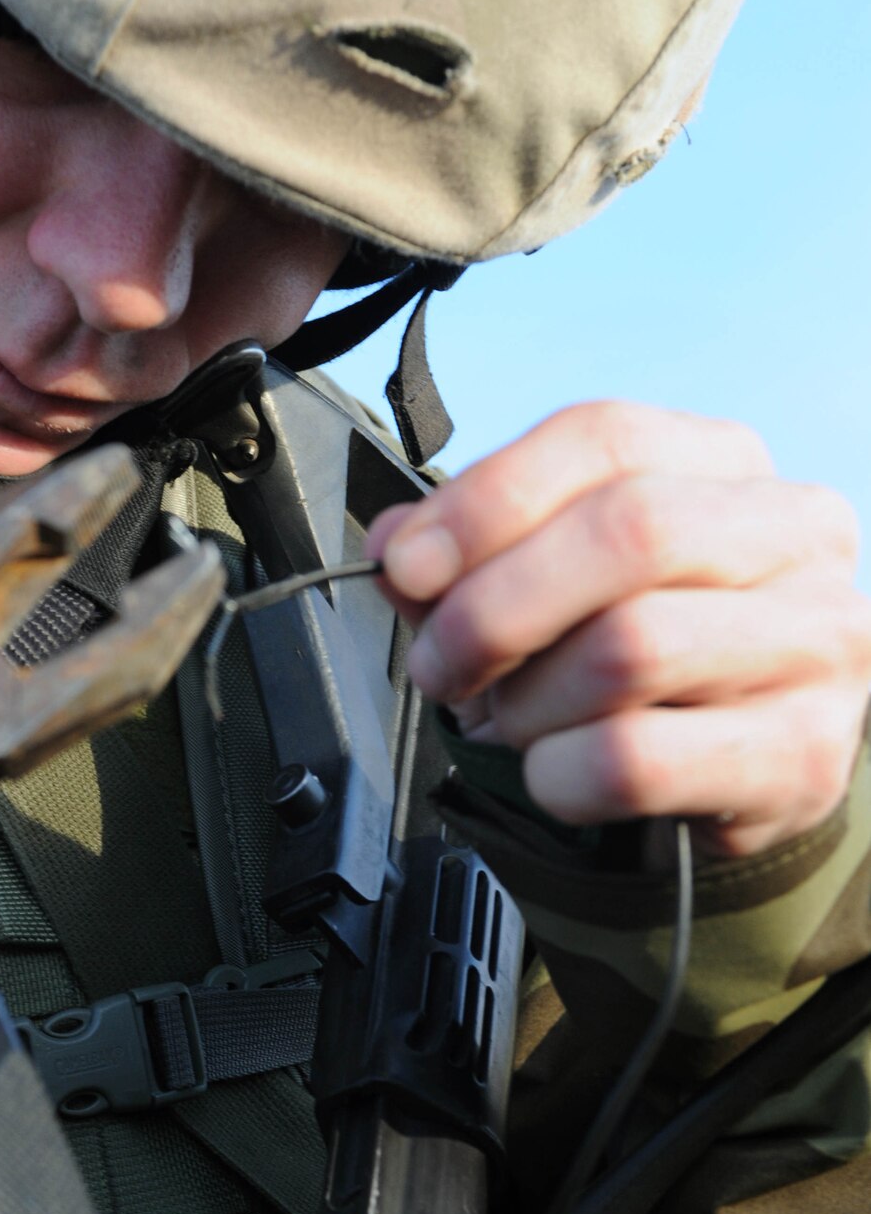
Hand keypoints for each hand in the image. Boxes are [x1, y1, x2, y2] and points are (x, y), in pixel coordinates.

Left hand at [367, 402, 870, 857]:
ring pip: (631, 648)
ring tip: (513, 723)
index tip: (409, 566)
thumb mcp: (555, 582)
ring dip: (529, 702)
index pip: (604, 438)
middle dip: (495, 608)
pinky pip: (637, 759)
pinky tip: (554, 775)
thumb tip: (398, 545)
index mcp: (726, 464)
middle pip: (628, 532)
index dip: (487, 500)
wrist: (731, 772)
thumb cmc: (641, 659)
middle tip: (439, 666)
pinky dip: (558, 775)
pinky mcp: (804, 754)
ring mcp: (816, 643)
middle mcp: (794, 536)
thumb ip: (472, 553)